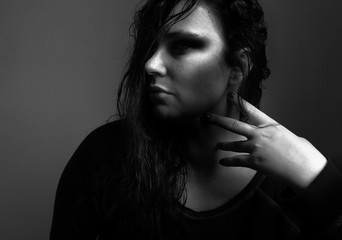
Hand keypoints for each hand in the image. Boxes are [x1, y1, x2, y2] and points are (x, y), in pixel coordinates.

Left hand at [206, 92, 326, 190]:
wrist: (305, 168)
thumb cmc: (301, 152)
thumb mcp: (288, 135)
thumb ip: (274, 133)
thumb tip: (269, 136)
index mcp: (270, 125)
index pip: (251, 110)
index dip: (239, 102)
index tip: (230, 95)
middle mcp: (260, 134)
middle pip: (234, 125)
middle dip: (218, 120)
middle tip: (207, 117)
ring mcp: (256, 147)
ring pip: (233, 144)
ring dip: (223, 145)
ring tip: (217, 145)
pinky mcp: (254, 162)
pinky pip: (236, 160)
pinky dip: (228, 161)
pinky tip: (222, 162)